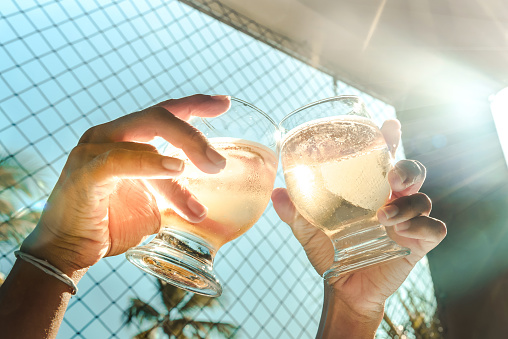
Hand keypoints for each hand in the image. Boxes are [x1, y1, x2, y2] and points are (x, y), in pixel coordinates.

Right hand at [20, 94, 230, 274]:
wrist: (70, 251)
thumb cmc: (111, 222)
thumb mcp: (155, 204)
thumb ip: (176, 189)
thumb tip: (209, 198)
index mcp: (125, 139)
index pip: (163, 112)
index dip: (194, 104)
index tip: (223, 104)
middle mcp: (109, 136)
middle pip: (158, 116)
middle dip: (194, 134)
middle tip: (220, 163)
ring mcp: (93, 150)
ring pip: (146, 133)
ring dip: (184, 150)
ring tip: (212, 168)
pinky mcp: (84, 173)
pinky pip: (120, 160)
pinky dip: (151, 162)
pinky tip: (176, 167)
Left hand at [271, 119, 445, 321]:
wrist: (342, 288)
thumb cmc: (329, 252)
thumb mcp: (308, 230)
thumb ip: (295, 211)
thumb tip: (275, 192)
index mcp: (370, 191)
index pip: (385, 159)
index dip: (390, 140)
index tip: (389, 126)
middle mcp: (392, 200)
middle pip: (412, 173)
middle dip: (407, 169)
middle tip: (392, 179)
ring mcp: (407, 221)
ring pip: (423, 199)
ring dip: (407, 204)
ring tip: (383, 216)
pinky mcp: (417, 244)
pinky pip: (434, 229)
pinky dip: (423, 226)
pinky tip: (404, 231)